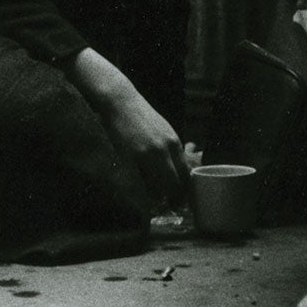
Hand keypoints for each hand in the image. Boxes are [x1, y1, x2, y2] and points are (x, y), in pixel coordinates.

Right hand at [105, 90, 190, 207]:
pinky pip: (140, 180)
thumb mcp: (163, 130)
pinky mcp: (131, 155)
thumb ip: (171, 150)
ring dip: (157, 195)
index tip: (182, 198)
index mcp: (174, 143)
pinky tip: (142, 189)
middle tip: (172, 205)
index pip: (186, 174)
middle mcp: (164, 149)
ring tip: (156, 199)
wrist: (121, 102)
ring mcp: (147, 153)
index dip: (185, 190)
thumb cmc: (141, 116)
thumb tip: (179, 171)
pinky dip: (143, 188)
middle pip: (174, 184)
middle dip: (174, 198)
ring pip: (157, 186)